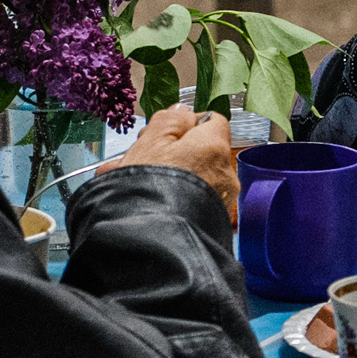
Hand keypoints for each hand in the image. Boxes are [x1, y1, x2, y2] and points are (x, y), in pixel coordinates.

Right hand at [111, 103, 240, 224]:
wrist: (151, 245)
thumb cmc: (149, 191)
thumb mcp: (150, 142)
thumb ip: (169, 121)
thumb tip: (183, 112)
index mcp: (214, 148)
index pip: (212, 121)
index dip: (185, 124)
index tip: (162, 132)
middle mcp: (224, 176)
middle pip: (201, 152)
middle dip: (171, 154)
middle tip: (140, 159)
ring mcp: (219, 203)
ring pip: (193, 180)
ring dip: (167, 177)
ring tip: (131, 183)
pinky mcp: (210, 225)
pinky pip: (191, 203)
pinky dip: (172, 200)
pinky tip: (143, 203)